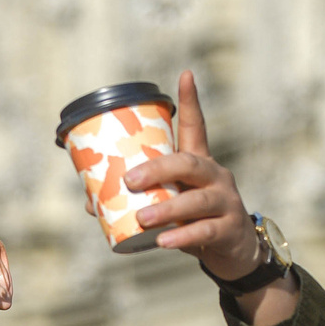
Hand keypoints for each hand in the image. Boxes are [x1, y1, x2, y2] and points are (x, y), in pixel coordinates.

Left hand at [125, 70, 263, 282]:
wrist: (233, 250)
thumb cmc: (194, 218)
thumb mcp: (171, 202)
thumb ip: (141, 198)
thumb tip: (90, 201)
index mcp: (199, 162)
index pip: (196, 127)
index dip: (190, 101)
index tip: (185, 75)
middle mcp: (215, 176)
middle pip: (190, 163)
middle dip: (158, 169)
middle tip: (130, 180)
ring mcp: (225, 202)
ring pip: (197, 200)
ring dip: (167, 208)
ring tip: (142, 218)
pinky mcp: (229, 229)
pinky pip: (204, 230)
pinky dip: (182, 236)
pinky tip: (163, 242)